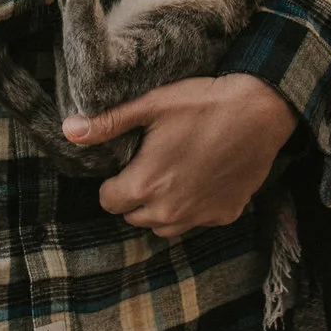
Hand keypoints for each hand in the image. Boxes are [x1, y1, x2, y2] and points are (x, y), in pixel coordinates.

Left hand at [66, 74, 295, 237]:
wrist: (261, 111)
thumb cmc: (204, 104)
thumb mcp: (152, 105)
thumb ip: (109, 123)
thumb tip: (69, 131)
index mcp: (145, 186)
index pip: (108, 201)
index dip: (112, 182)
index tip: (126, 163)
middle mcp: (169, 212)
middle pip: (134, 216)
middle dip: (135, 196)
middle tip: (150, 165)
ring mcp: (199, 217)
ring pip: (164, 225)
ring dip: (161, 208)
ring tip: (172, 175)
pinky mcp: (224, 215)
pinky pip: (197, 220)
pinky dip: (194, 207)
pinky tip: (202, 178)